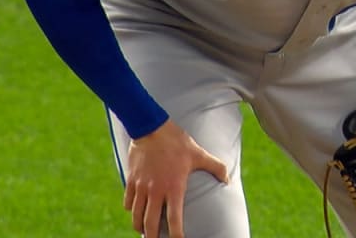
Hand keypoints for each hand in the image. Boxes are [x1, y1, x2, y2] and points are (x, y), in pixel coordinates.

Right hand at [123, 119, 228, 237]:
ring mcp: (141, 187)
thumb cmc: (176, 141)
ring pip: (136, 216)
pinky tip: (135, 211)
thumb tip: (227, 179)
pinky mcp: (131, 180)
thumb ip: (215, 167)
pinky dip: (131, 210)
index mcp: (173, 187)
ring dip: (140, 226)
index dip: (176, 234)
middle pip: (150, 224)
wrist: (150, 127)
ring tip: (144, 231)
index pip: (174, 219)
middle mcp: (155, 191)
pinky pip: (128, 202)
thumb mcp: (198, 154)